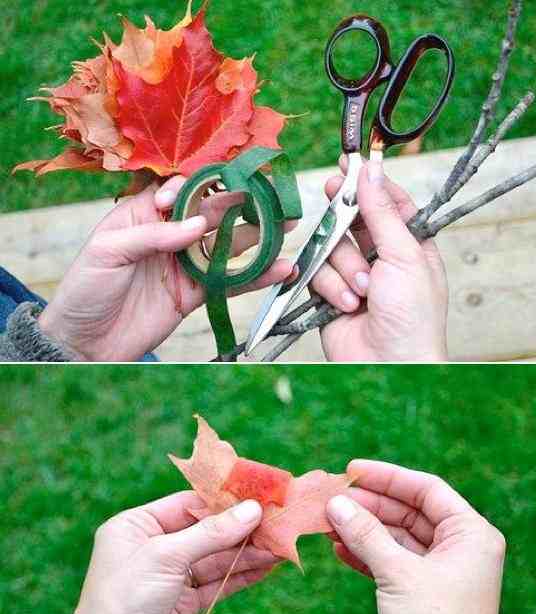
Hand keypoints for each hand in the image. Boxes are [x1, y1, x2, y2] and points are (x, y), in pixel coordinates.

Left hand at [40, 176, 296, 363]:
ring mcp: (184, 264)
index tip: (208, 192)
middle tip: (274, 195)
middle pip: (212, 212)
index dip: (198, 185)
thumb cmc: (86, 288)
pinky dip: (255, 276)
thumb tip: (198, 225)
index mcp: (143, 212)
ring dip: (258, 236)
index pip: (179, 188)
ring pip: (227, 245)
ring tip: (288, 225)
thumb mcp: (108, 251)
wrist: (84, 343)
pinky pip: (228, 282)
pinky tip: (279, 268)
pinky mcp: (194, 295)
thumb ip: (152, 235)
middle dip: (242, 203)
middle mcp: (169, 233)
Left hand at [41, 495, 274, 613]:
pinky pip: (216, 584)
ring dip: (247, 553)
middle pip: (204, 531)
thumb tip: (251, 510)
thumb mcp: (167, 557)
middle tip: (277, 522)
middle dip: (240, 528)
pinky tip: (266, 567)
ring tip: (280, 546)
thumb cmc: (126, 602)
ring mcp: (168, 578)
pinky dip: (240, 576)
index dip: (222, 500)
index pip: (186, 504)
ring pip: (214, 559)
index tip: (258, 496)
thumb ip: (211, 533)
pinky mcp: (182, 605)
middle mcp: (150, 548)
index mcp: (135, 525)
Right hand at [314, 160, 447, 362]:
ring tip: (362, 292)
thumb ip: (382, 211)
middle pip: (352, 218)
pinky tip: (347, 306)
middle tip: (333, 192)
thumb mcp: (404, 255)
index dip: (368, 183)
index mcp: (410, 244)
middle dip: (345, 215)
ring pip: (332, 246)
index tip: (349, 163)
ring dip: (345, 267)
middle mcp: (382, 258)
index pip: (387, 201)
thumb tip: (370, 170)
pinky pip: (318, 273)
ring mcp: (355, 277)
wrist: (391, 368)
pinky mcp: (330, 297)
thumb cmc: (413, 317)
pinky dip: (330, 288)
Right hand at [327, 462, 505, 613]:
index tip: (352, 470)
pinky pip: (395, 566)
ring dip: (366, 531)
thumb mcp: (397, 575)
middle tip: (333, 499)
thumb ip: (367, 535)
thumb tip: (337, 504)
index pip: (428, 490)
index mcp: (473, 535)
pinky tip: (341, 548)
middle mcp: (463, 551)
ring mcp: (444, 575)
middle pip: (412, 513)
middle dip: (372, 506)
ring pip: (400, 541)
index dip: (389, 477)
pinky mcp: (425, 599)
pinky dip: (370, 558)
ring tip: (330, 522)